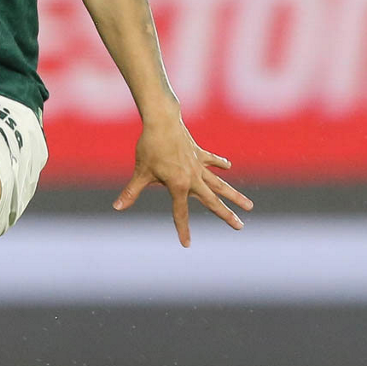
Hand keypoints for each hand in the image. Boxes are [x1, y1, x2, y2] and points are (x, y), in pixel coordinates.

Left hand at [113, 117, 253, 246]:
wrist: (162, 121)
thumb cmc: (149, 147)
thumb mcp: (140, 172)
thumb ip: (131, 192)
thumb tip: (117, 207)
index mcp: (178, 186)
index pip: (180, 213)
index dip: (182, 229)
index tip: (187, 244)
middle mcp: (193, 178)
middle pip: (212, 200)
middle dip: (226, 215)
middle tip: (240, 227)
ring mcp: (198, 165)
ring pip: (219, 184)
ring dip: (234, 195)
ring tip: (249, 206)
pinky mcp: (198, 153)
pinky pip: (211, 161)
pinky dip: (219, 163)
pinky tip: (229, 167)